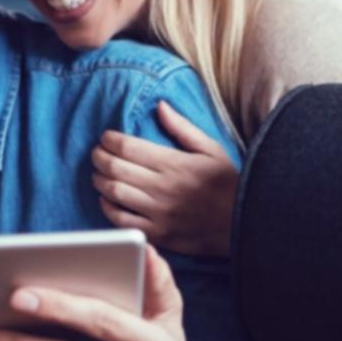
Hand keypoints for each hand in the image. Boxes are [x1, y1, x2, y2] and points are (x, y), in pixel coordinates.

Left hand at [92, 101, 237, 256]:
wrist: (245, 223)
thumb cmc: (228, 184)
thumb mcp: (211, 149)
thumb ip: (182, 128)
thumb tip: (160, 106)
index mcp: (173, 163)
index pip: (128, 147)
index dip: (109, 140)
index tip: (105, 137)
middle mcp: (162, 187)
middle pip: (115, 168)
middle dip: (99, 157)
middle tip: (96, 154)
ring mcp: (158, 213)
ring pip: (114, 193)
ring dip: (100, 181)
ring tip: (98, 174)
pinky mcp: (158, 234)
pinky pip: (122, 221)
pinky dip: (108, 208)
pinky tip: (106, 200)